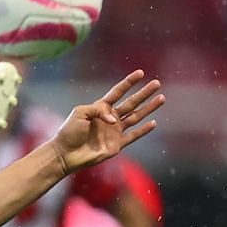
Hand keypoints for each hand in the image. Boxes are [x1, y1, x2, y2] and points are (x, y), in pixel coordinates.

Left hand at [49, 72, 164, 174]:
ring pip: (136, 117)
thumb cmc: (69, 132)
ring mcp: (114, 132)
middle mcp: (110, 118)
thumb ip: (99, 110)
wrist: (65, 154)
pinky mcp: (116, 145)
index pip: (117, 92)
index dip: (129, 82)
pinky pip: (133, 136)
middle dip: (144, 93)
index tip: (140, 73)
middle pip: (131, 102)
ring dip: (149, 108)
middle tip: (156, 83)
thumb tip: (115, 120)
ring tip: (161, 98)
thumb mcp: (80, 113)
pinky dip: (144, 130)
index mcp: (100, 108)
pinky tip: (153, 122)